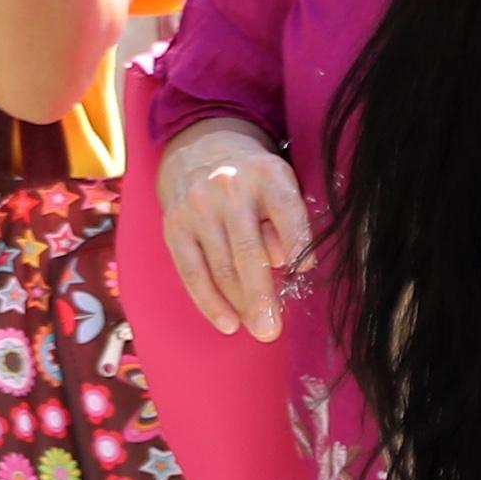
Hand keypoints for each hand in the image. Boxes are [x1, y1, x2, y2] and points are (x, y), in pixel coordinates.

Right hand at [157, 118, 309, 338]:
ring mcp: (197, 207)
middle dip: (261, 296)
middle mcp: (229, 188)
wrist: (201, 149)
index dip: (298, 244)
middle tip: (272, 330)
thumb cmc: (254, 180)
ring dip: (240, 305)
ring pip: (220, 267)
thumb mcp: (280, 184)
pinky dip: (209, 302)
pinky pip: (191, 272)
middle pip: (248, 251)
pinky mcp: (175, 225)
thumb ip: (287, 220)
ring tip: (258, 329)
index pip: (287, 212)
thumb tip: (285, 262)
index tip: (305, 272)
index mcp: (266, 173)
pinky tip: (227, 323)